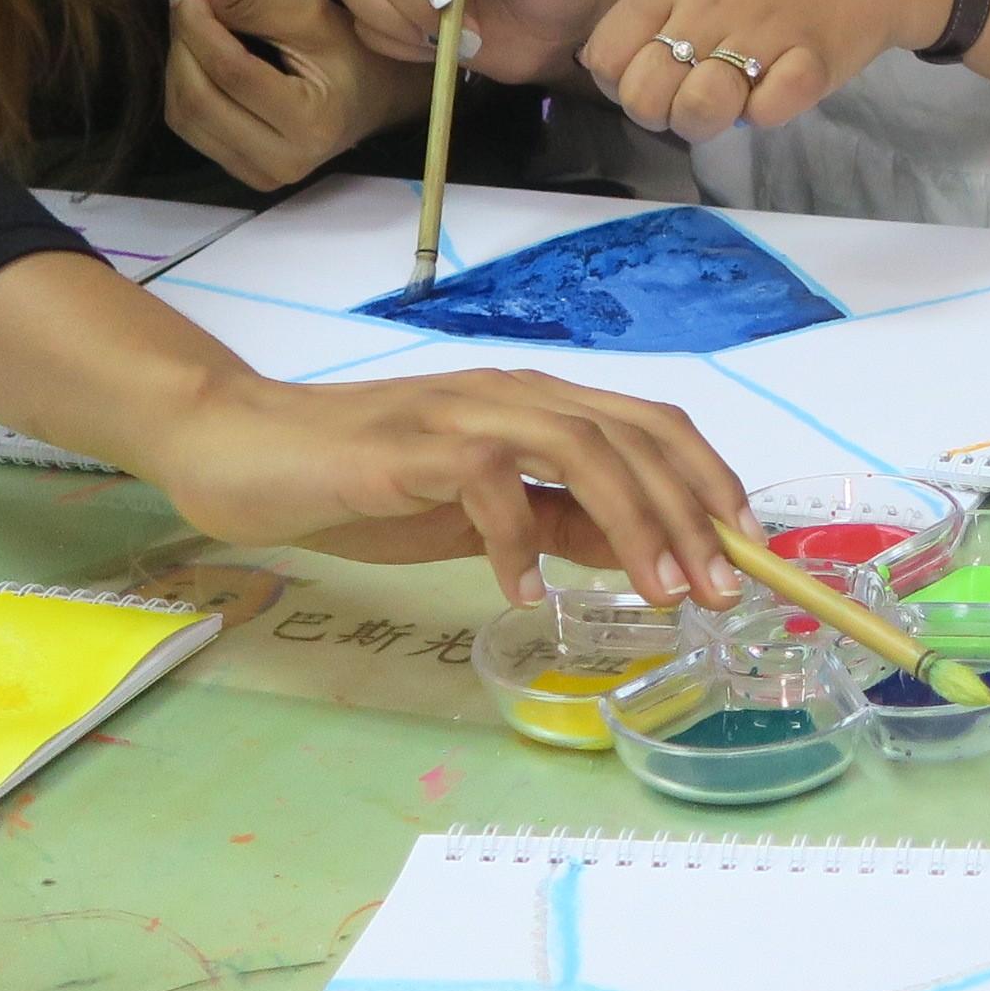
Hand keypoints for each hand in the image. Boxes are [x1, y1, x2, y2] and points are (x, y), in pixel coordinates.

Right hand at [140, 365, 753, 608]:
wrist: (242, 451)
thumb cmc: (361, 483)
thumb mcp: (480, 513)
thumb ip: (557, 521)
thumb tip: (642, 551)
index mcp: (536, 407)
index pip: (650, 427)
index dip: (708, 483)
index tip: (747, 552)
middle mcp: (511, 396)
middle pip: (632, 435)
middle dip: (689, 513)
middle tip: (717, 589)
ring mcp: (461, 416)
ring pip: (580, 445)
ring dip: (631, 521)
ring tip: (655, 594)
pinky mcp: (408, 448)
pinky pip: (486, 483)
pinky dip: (516, 540)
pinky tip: (523, 594)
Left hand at [166, 0, 420, 192]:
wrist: (376, 100)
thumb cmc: (353, 53)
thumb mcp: (311, 18)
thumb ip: (248, 0)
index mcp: (311, 122)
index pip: (232, 72)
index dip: (198, 24)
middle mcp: (283, 161)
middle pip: (200, 99)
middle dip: (183, 42)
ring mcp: (261, 176)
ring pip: (185, 118)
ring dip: (177, 64)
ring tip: (190, 24)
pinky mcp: (245, 176)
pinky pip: (191, 130)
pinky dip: (183, 88)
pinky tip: (197, 58)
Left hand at [582, 0, 948, 144]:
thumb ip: (658, 5)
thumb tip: (608, 61)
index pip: (607, 55)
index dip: (623, 84)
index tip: (656, 81)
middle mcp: (711, 5)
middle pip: (645, 96)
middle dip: (663, 114)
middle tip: (697, 97)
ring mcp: (760, 33)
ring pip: (699, 110)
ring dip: (713, 120)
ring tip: (738, 99)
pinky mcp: (811, 62)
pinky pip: (767, 114)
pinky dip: (770, 112)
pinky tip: (780, 89)